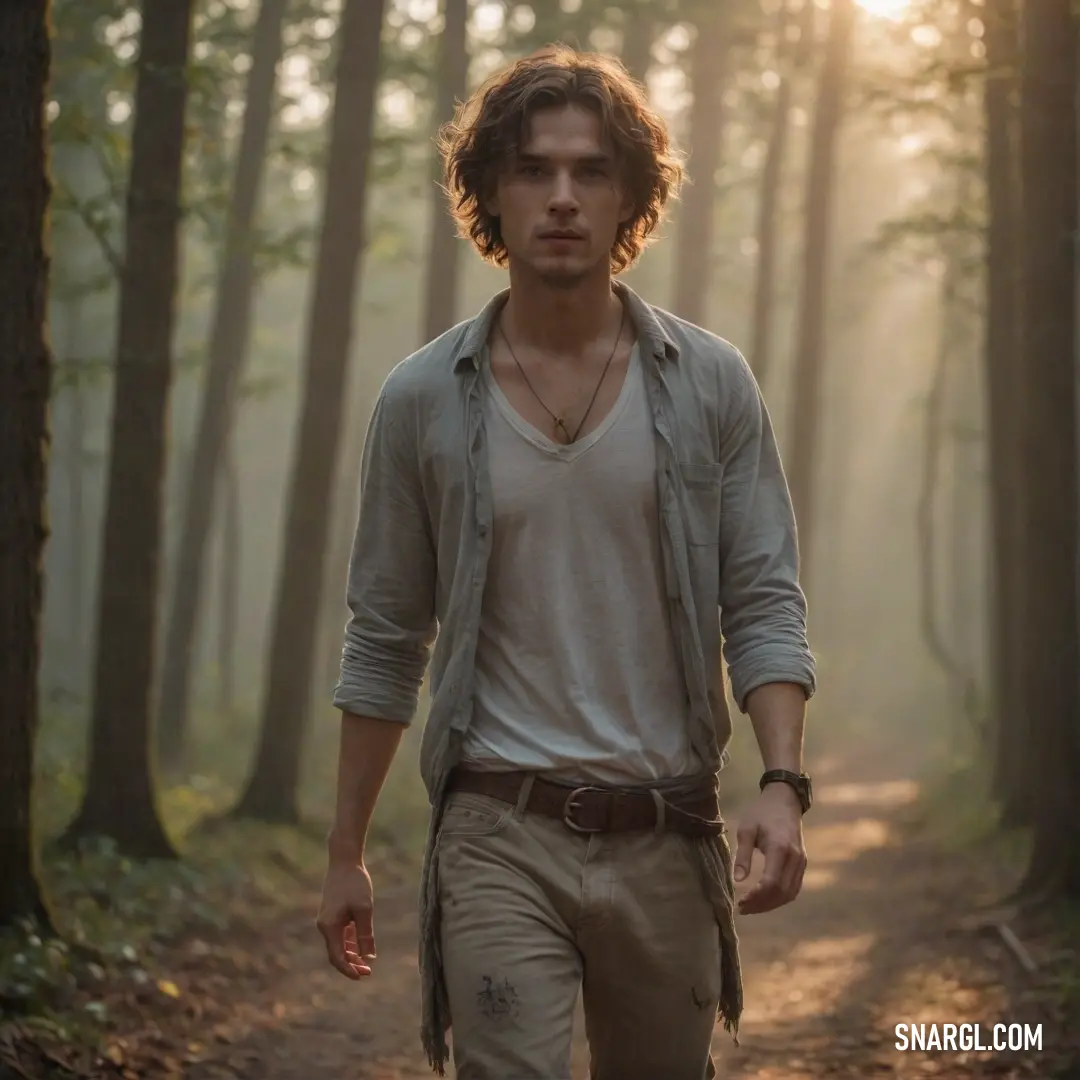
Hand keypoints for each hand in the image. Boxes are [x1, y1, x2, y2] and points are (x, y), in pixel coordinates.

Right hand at [316, 860, 375, 978]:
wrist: (344, 859)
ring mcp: (327, 919)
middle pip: (336, 953)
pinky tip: (361, 946)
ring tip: (366, 962)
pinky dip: (349, 942)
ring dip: (351, 954)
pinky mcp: (333, 912)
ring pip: (338, 944)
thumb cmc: (355, 883)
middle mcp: (324, 925)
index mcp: (329, 927)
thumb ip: (365, 935)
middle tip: (368, 972)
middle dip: (351, 964)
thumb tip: (369, 958)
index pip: (337, 957)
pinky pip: (340, 933)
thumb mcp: (364, 910)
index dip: (349, 970)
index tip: (362, 977)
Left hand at [733, 782, 806, 914]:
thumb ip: (742, 855)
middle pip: (781, 892)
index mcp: (779, 848)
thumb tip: (738, 881)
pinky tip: (765, 899)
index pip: (770, 883)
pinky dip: (780, 898)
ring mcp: (801, 862)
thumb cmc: (762, 813)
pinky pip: (794, 888)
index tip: (740, 902)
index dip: (756, 897)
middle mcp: (795, 858)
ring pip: (789, 893)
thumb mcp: (746, 829)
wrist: (785, 800)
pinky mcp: (802, 863)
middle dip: (761, 905)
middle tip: (742, 909)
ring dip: (771, 904)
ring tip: (751, 907)